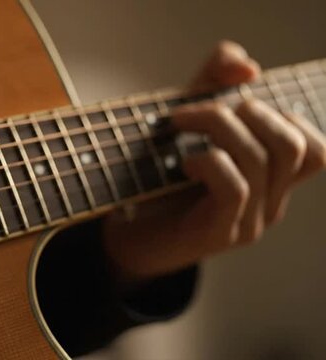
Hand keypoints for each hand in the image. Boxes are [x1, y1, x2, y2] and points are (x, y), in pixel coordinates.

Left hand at [104, 41, 325, 283]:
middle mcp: (269, 202)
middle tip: (199, 108)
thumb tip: (247, 65)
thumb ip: (214, 82)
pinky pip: (235, 187)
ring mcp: (248, 222)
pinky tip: (183, 162)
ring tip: (177, 122)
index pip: (315, 148)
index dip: (285, 115)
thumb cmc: (157, 174)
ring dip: (217, 126)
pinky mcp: (219, 234)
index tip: (235, 105)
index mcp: (271, 179)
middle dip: (249, 111)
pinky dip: (209, 162)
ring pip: (261, 161)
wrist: (126, 231)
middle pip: (294, 146)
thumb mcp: (187, 119)